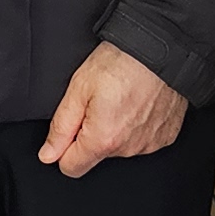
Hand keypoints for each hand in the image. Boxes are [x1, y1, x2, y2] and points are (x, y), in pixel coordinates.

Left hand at [36, 42, 185, 178]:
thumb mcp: (78, 88)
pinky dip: (137, 126)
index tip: (73, 126)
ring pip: (120, 147)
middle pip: (97, 155)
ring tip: (121, 99)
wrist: (161, 48)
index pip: (71, 167)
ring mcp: (149, 144)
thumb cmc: (122, 62)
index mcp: (103, 140)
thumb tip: (48, 154)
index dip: (65, 148)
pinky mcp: (165, 136)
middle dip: (92, 134)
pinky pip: (142, 140)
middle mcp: (129, 148)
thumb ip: (61, 127)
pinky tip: (138, 103)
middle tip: (99, 102)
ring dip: (116, 129)